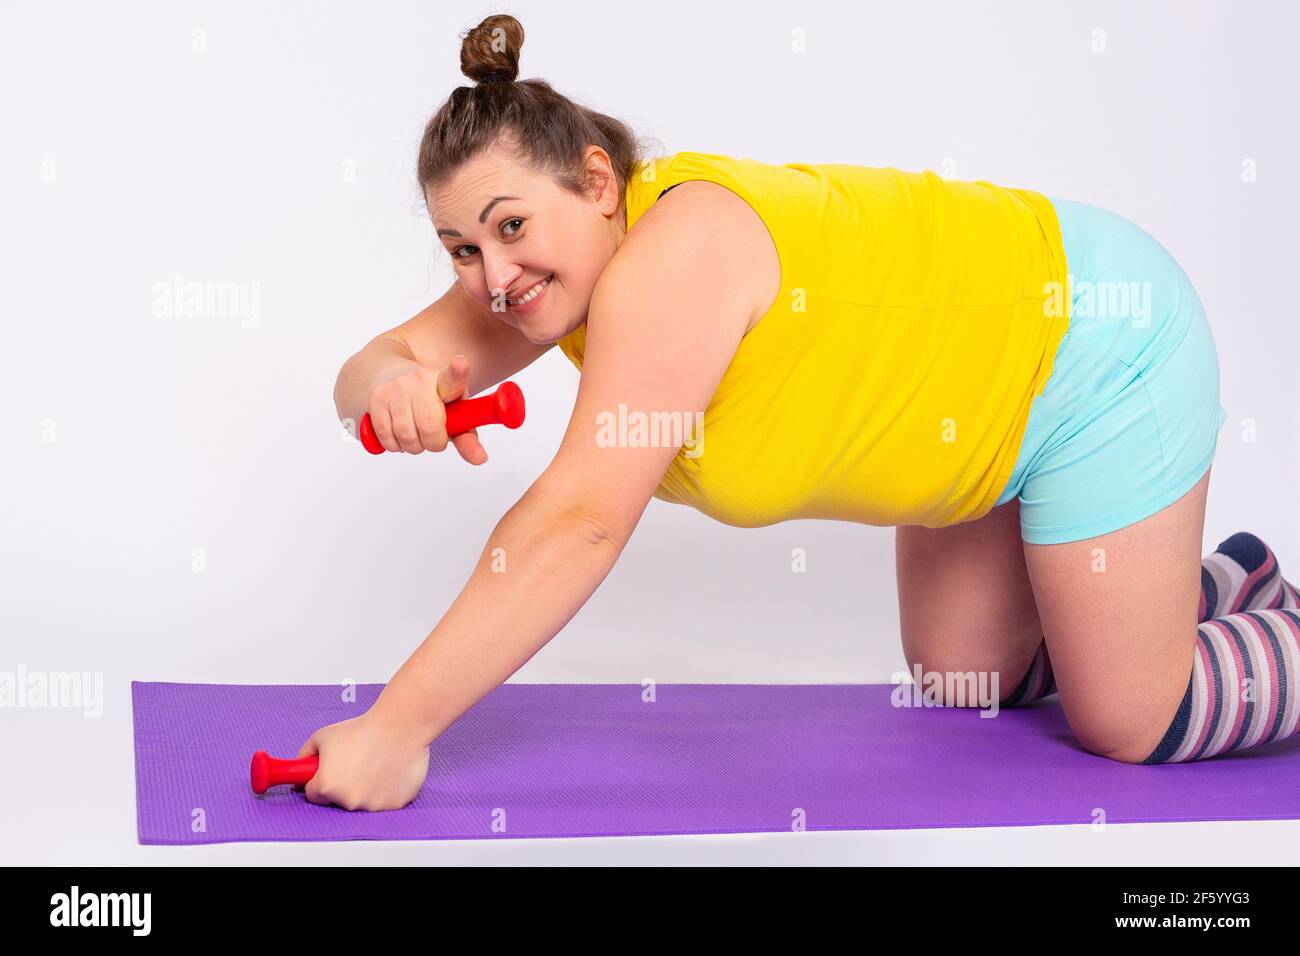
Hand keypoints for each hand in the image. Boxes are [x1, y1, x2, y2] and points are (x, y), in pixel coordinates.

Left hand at [295, 708, 429, 811]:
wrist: (401, 725)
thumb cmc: (364, 729)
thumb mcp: (322, 737)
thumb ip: (304, 756)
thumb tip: (297, 769)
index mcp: (326, 786)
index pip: (313, 793)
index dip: (319, 779)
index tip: (330, 770)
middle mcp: (348, 801)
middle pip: (337, 800)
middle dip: (342, 785)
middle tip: (355, 762)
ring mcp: (373, 806)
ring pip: (362, 802)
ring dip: (365, 788)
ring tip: (374, 763)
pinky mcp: (394, 805)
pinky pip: (384, 801)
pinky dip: (385, 790)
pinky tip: (388, 770)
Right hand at [364, 353, 487, 461]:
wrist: (388, 374)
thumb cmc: (428, 400)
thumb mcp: (452, 414)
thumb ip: (467, 437)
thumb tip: (480, 459)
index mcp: (445, 381)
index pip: (453, 378)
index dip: (458, 372)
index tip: (461, 363)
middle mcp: (420, 379)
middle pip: (429, 427)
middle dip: (433, 443)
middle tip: (433, 436)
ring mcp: (396, 387)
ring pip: (406, 436)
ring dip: (414, 446)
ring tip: (415, 433)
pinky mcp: (376, 398)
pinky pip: (387, 438)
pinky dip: (395, 445)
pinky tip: (399, 433)